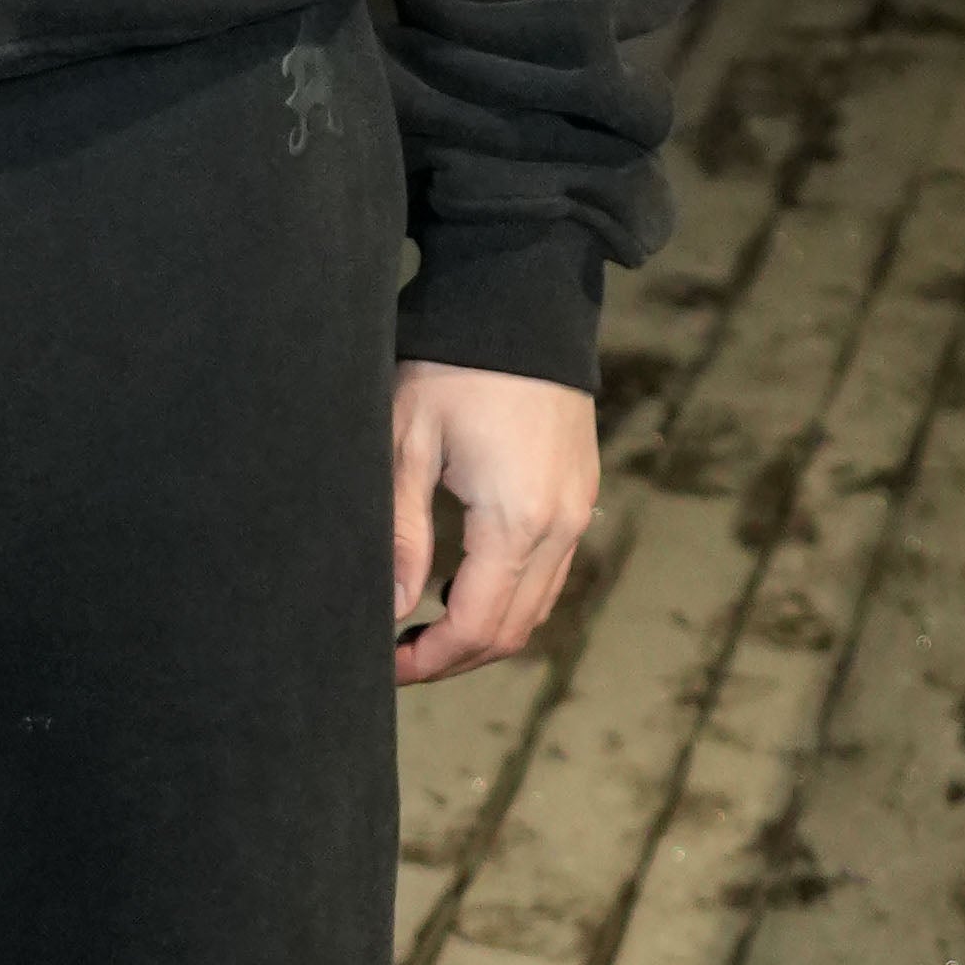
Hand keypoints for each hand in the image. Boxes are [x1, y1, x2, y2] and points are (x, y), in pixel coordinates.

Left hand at [390, 359, 598, 686]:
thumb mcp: (407, 442)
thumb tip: (390, 609)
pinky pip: (549, 570)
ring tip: (422, 629)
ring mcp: (577, 509)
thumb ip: (400, 533)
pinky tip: (460, 584)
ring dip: (483, 630)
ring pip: (536, 606)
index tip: (385, 666)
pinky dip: (508, 596)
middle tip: (398, 659)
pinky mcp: (579, 491)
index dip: (431, 660)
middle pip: (513, 630)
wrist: (522, 298)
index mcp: (517, 520)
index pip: (478, 626)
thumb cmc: (453, 363)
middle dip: (455, 657)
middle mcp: (561, 525)